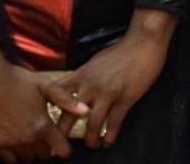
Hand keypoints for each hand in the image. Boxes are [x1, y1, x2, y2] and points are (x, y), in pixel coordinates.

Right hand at [0, 59, 86, 161]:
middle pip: (45, 155)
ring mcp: (12, 143)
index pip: (63, 151)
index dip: (64, 147)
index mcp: (43, 126)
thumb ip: (66, 99)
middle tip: (42, 132)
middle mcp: (29, 139)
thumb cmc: (19, 79)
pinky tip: (15, 139)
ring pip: (29, 158)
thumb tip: (86, 111)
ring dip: (32, 150)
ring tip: (28, 134)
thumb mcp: (45, 85)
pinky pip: (11, 159)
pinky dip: (15, 153)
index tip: (60, 140)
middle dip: (47, 147)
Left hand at [55, 8, 176, 148]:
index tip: (46, 122)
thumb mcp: (95, 62)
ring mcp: (107, 92)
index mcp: (81, 74)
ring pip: (92, 123)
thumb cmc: (120, 51)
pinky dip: (110, 136)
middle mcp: (90, 85)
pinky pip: (114, 123)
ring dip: (90, 139)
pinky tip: (108, 142)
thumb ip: (85, 76)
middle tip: (59, 147)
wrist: (143, 43)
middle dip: (62, 133)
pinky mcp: (125, 98)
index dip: (49, 109)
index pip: (58, 93)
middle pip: (69, 113)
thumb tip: (76, 90)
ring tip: (91, 146)